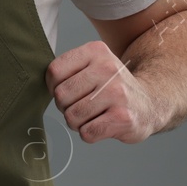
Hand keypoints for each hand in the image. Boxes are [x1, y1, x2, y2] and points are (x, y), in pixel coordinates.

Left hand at [45, 40, 159, 142]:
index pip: (54, 72)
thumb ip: (67, 69)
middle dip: (66, 107)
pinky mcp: (123, 118)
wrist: (151, 103)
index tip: (68, 91)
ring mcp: (117, 93)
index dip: (53, 87)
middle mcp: (108, 68)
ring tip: (94, 115)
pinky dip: (90, 134)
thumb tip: (35, 85)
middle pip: (61, 96)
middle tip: (83, 106)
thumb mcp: (93, 65)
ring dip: (78, 123)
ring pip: (72, 117)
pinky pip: (87, 133)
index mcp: (95, 51)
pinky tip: (103, 125)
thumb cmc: (112, 87)